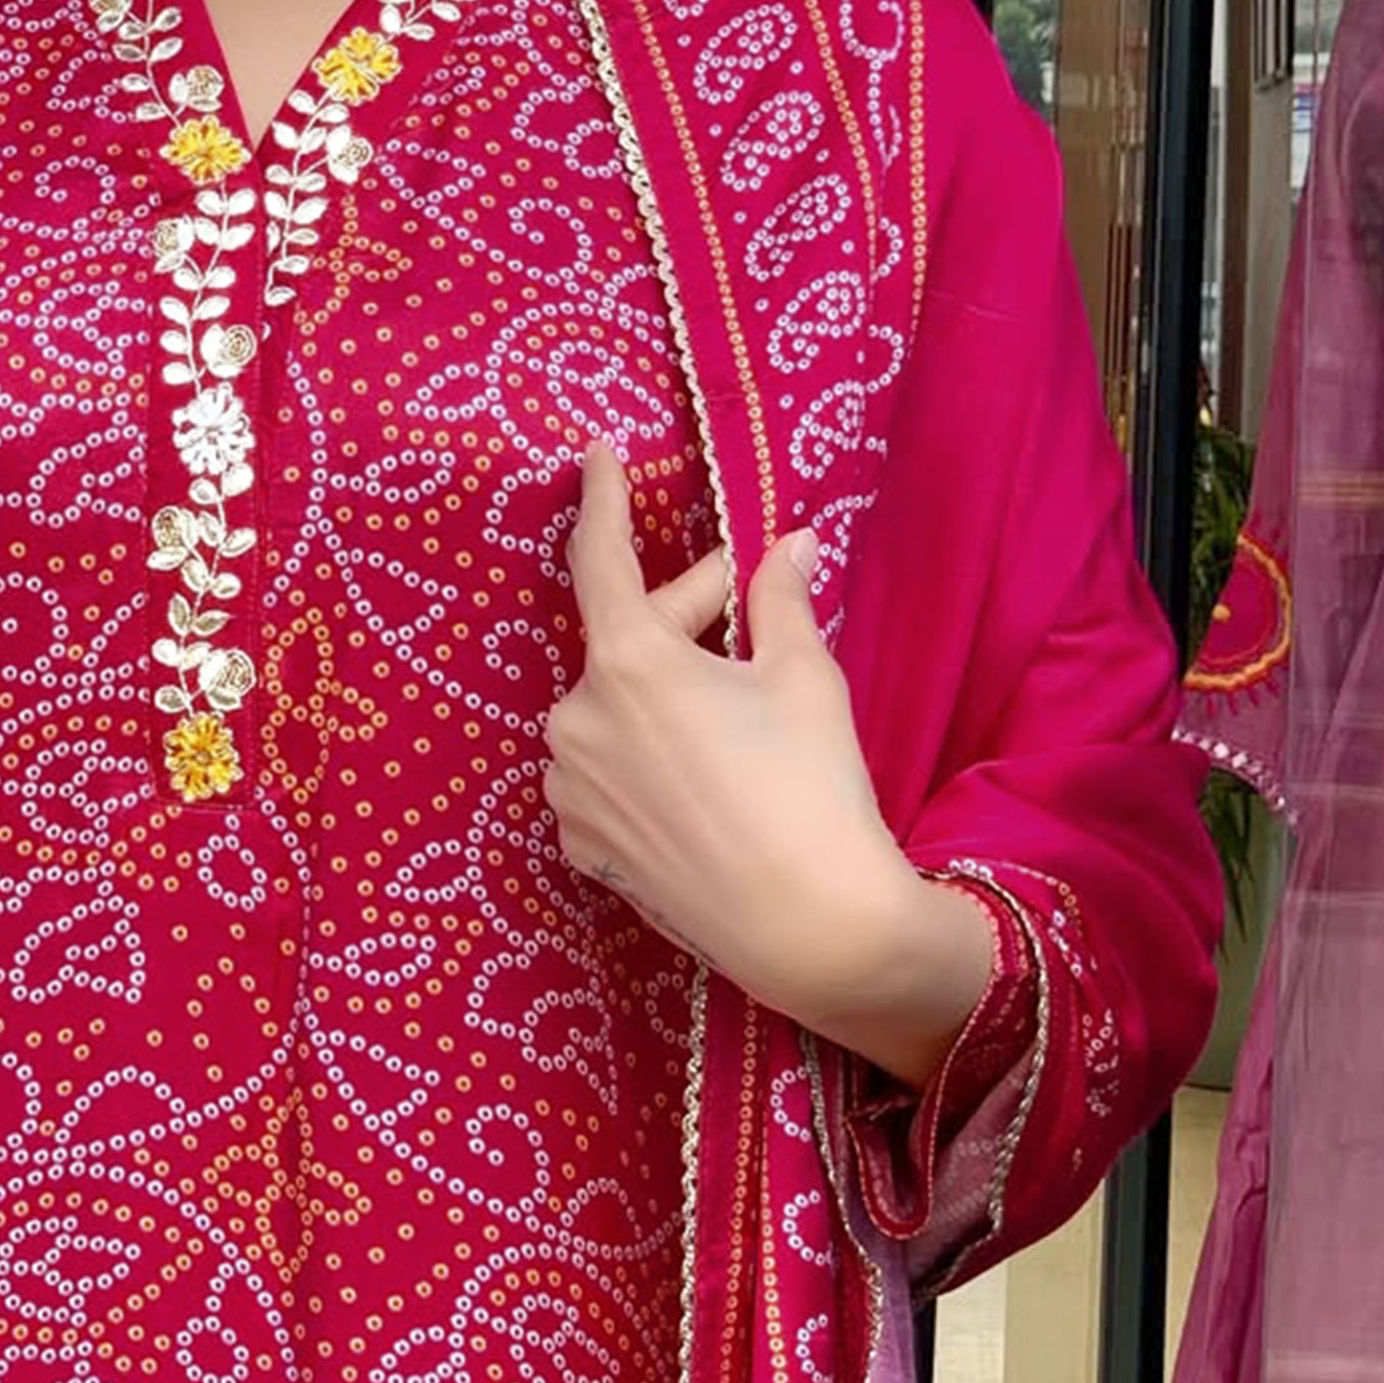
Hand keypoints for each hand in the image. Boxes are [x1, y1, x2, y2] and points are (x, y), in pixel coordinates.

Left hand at [543, 444, 994, 1086]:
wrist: (810, 927)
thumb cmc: (812, 787)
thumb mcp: (803, 677)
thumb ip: (777, 600)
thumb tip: (785, 546)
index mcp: (625, 664)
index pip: (599, 557)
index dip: (599, 498)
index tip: (594, 455)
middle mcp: (576, 721)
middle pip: (624, 641)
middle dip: (685, 615)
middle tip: (749, 598)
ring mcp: (571, 789)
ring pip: (613, 711)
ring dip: (663, 695)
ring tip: (736, 712)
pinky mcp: (583, 845)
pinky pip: (605, 774)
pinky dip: (644, 759)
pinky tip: (703, 776)